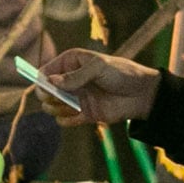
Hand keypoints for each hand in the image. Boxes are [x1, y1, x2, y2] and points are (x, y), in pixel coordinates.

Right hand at [38, 49, 161, 125]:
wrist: (141, 94)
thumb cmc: (122, 73)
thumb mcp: (98, 68)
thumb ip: (74, 76)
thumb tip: (50, 82)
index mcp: (71, 62)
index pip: (46, 71)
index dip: (42, 80)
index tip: (47, 89)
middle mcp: (69, 80)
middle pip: (45, 91)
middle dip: (49, 96)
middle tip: (60, 99)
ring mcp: (75, 97)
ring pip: (51, 106)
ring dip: (57, 109)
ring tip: (73, 107)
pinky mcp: (82, 114)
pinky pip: (64, 120)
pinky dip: (66, 120)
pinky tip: (77, 115)